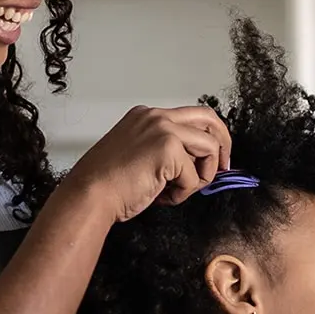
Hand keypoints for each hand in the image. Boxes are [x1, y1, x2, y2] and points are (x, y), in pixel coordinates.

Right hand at [58, 104, 230, 222]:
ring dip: (202, 175)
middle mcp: (156, 116)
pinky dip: (184, 192)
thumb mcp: (140, 156)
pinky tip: (163, 197)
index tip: (214, 159)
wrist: (90, 195)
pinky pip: (195, 174)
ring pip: (209, 147)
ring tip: (177, 190)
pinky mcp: (168, 147)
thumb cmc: (108, 184)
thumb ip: (167, 151)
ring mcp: (163, 129)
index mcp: (147, 116)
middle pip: (209, 119)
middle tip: (224, 168)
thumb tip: (198, 163)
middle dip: (223, 144)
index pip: (192, 117)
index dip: (208, 138)